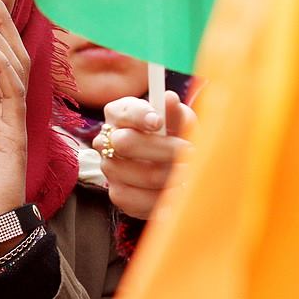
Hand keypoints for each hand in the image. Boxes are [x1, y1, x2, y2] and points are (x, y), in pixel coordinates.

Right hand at [94, 91, 195, 218]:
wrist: (173, 166)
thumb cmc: (174, 136)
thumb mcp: (180, 122)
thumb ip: (176, 112)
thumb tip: (170, 99)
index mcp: (119, 114)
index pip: (124, 112)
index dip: (140, 116)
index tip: (159, 122)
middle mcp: (107, 140)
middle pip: (126, 143)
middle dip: (164, 149)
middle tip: (191, 152)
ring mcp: (109, 168)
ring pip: (139, 173)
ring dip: (170, 175)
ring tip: (190, 173)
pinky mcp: (117, 194)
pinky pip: (139, 199)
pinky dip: (163, 197)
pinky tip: (177, 191)